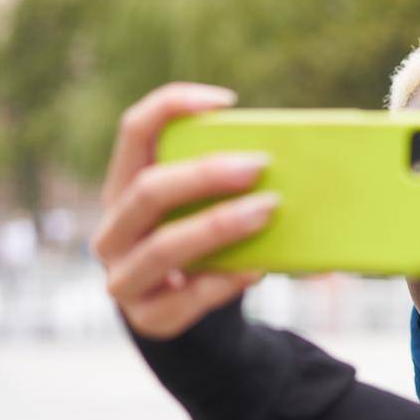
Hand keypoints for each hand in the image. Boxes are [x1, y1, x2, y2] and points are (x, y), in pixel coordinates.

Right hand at [93, 83, 274, 339]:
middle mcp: (113, 229)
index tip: (227, 101)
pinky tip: (255, 269)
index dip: (172, 106)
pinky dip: (223, 281)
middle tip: (259, 165)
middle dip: (204, 174)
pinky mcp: (148, 317)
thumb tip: (306, 172)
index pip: (133, 131)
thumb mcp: (204, 209)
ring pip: (164, 246)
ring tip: (267, 210)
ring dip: (219, 225)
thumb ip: (230, 186)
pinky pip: (185, 298)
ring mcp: (123, 276)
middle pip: (148, 190)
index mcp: (123, 186)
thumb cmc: (202, 244)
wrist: (184, 313)